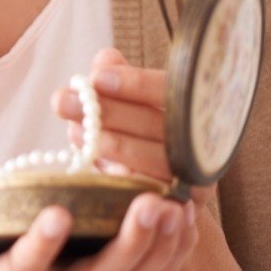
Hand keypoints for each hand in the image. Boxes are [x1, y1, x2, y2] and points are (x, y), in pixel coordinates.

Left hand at [52, 48, 213, 204]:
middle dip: (111, 113)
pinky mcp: (181, 211)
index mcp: (201, 109)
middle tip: (63, 101)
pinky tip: (92, 168)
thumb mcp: (130, 106)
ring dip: (114, 146)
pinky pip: (152, 196)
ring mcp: (197, 180)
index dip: (136, 84)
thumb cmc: (142, 137)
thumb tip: (105, 59)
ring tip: (74, 131)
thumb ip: (120, 81)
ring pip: (159, 163)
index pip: (175, 91)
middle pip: (164, 127)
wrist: (162, 196)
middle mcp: (207, 144)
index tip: (95, 78)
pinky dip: (122, 181)